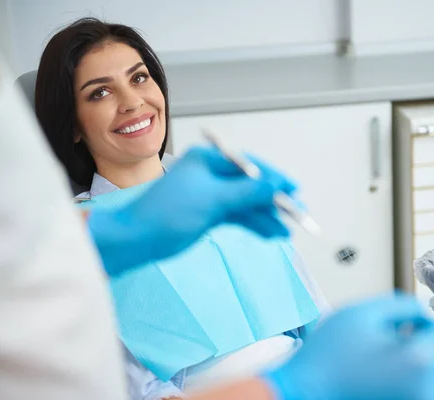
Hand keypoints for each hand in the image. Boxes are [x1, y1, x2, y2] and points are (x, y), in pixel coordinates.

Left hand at [88, 146, 296, 275]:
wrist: (136, 239)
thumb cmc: (168, 212)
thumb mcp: (213, 199)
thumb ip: (247, 192)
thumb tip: (277, 185)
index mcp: (208, 161)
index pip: (249, 166)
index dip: (274, 177)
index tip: (294, 189)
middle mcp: (211, 174)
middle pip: (250, 185)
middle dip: (272, 200)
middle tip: (296, 214)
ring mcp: (210, 195)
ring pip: (245, 203)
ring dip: (265, 216)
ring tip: (286, 232)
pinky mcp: (208, 213)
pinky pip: (237, 216)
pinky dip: (253, 224)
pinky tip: (270, 234)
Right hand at [263, 292, 433, 399]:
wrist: (306, 389)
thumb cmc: (327, 357)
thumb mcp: (364, 312)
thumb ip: (402, 304)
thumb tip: (421, 312)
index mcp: (417, 363)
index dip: (424, 321)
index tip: (406, 321)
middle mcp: (422, 390)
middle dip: (417, 340)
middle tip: (385, 336)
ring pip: (429, 372)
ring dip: (411, 358)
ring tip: (377, 355)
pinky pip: (417, 388)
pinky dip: (403, 375)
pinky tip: (377, 370)